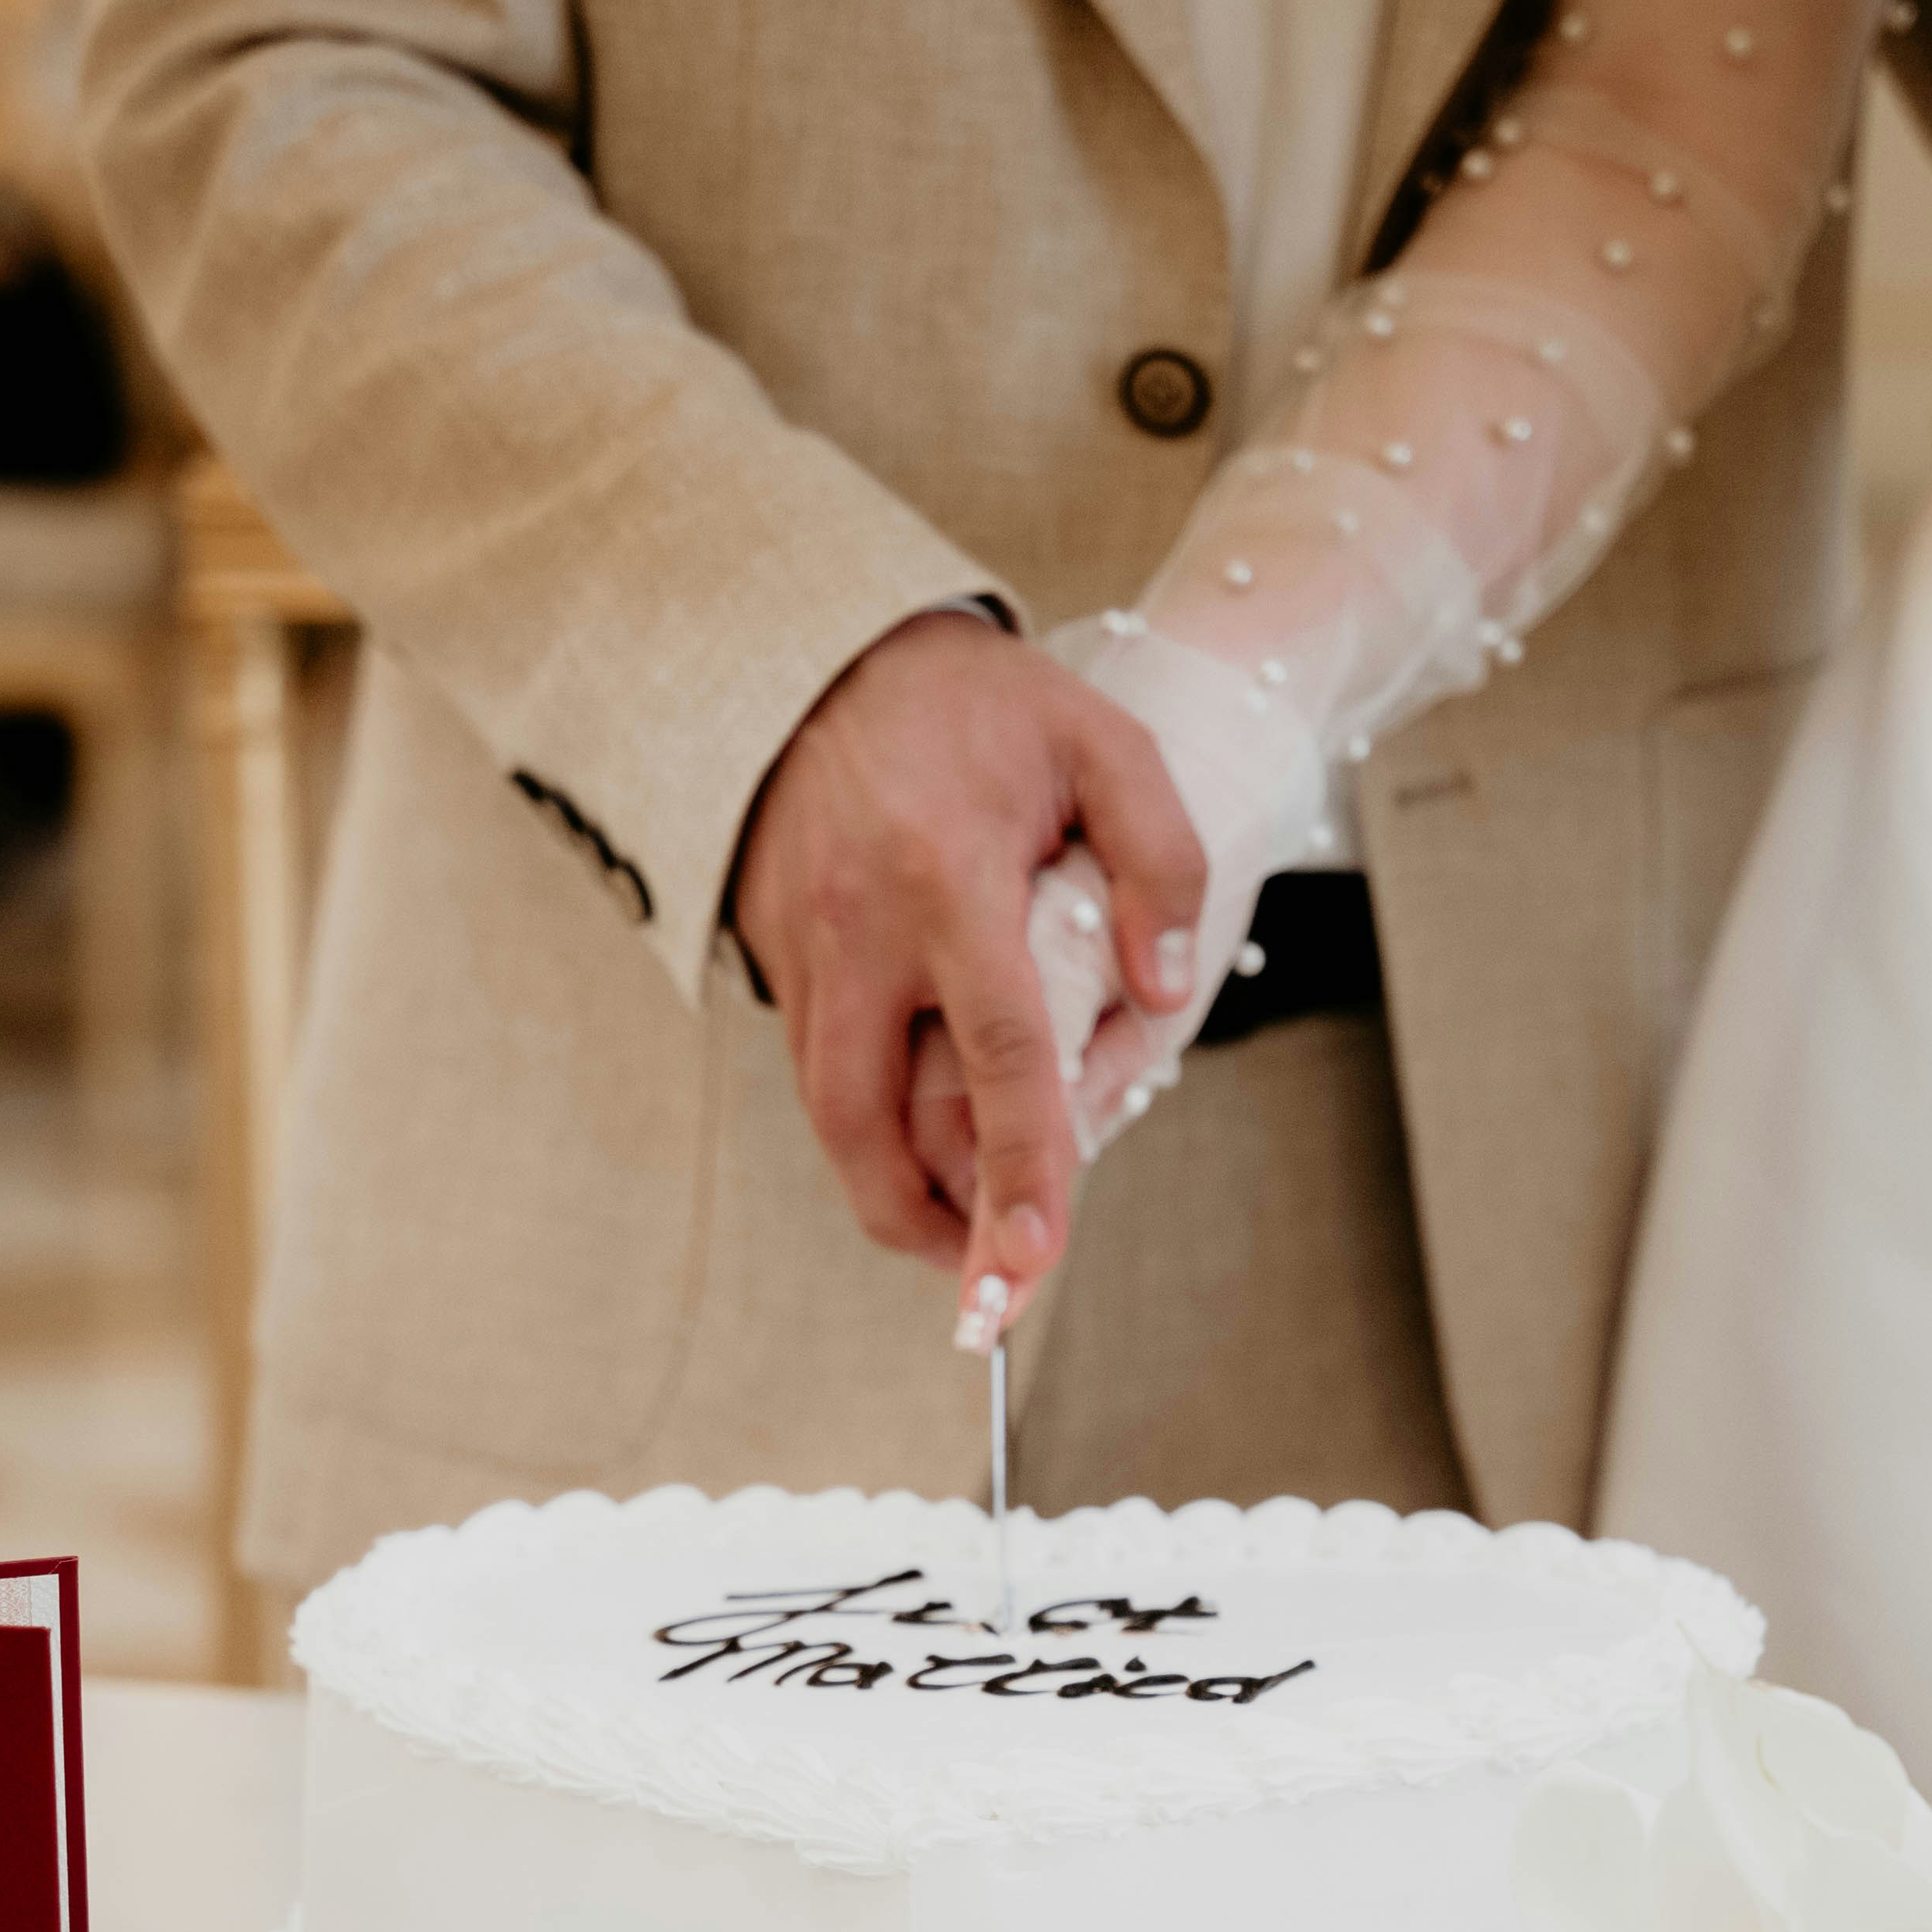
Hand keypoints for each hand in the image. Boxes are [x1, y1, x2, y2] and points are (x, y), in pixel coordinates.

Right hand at [728, 610, 1203, 1341]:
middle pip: (868, 1126)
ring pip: (830, 1116)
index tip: (1032, 1264)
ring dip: (893, 1190)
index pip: (995, 1054)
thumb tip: (1162, 993)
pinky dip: (872, 1123)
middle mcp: (856, 928)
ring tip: (966, 1228)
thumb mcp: (1098, 739)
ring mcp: (798, 948)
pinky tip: (928, 1133)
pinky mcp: (769, 957)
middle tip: (990, 1284)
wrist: (816, 647)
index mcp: (944, 875)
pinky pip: (820, 1069)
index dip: (1020, 1169)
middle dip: (925, 1225)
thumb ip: (1156, 861)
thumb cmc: (974, 701)